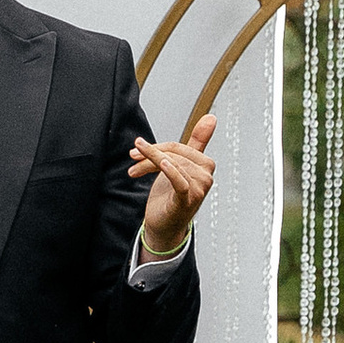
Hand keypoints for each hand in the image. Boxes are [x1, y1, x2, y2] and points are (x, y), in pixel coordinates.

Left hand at [130, 111, 215, 258]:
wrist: (163, 225)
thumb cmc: (171, 196)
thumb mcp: (180, 165)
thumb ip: (195, 142)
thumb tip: (211, 117)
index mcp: (206, 165)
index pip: (179, 148)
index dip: (157, 147)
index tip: (138, 148)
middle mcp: (206, 176)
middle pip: (174, 155)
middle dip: (150, 155)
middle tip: (133, 157)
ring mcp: (199, 189)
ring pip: (171, 165)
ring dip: (148, 164)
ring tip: (134, 170)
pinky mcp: (188, 200)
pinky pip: (179, 181)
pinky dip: (170, 171)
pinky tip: (162, 163)